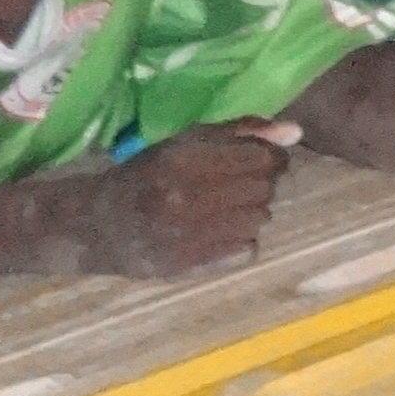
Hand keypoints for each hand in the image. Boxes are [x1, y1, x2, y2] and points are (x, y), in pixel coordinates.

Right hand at [82, 121, 298, 276]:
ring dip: (250, 210)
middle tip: (235, 184)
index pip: (263, 158)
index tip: (257, 159)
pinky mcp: (194, 265)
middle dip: (260, 182)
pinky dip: (241, 240)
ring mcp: (193, 234)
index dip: (268, 156)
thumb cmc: (147, 174)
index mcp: (187, 159)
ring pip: (260, 218)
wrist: (100, 225)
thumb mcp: (187, 140)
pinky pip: (248, 249)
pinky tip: (216, 231)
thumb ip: (242, 130)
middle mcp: (191, 197)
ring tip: (222, 207)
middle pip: (265, 188)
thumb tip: (294, 132)